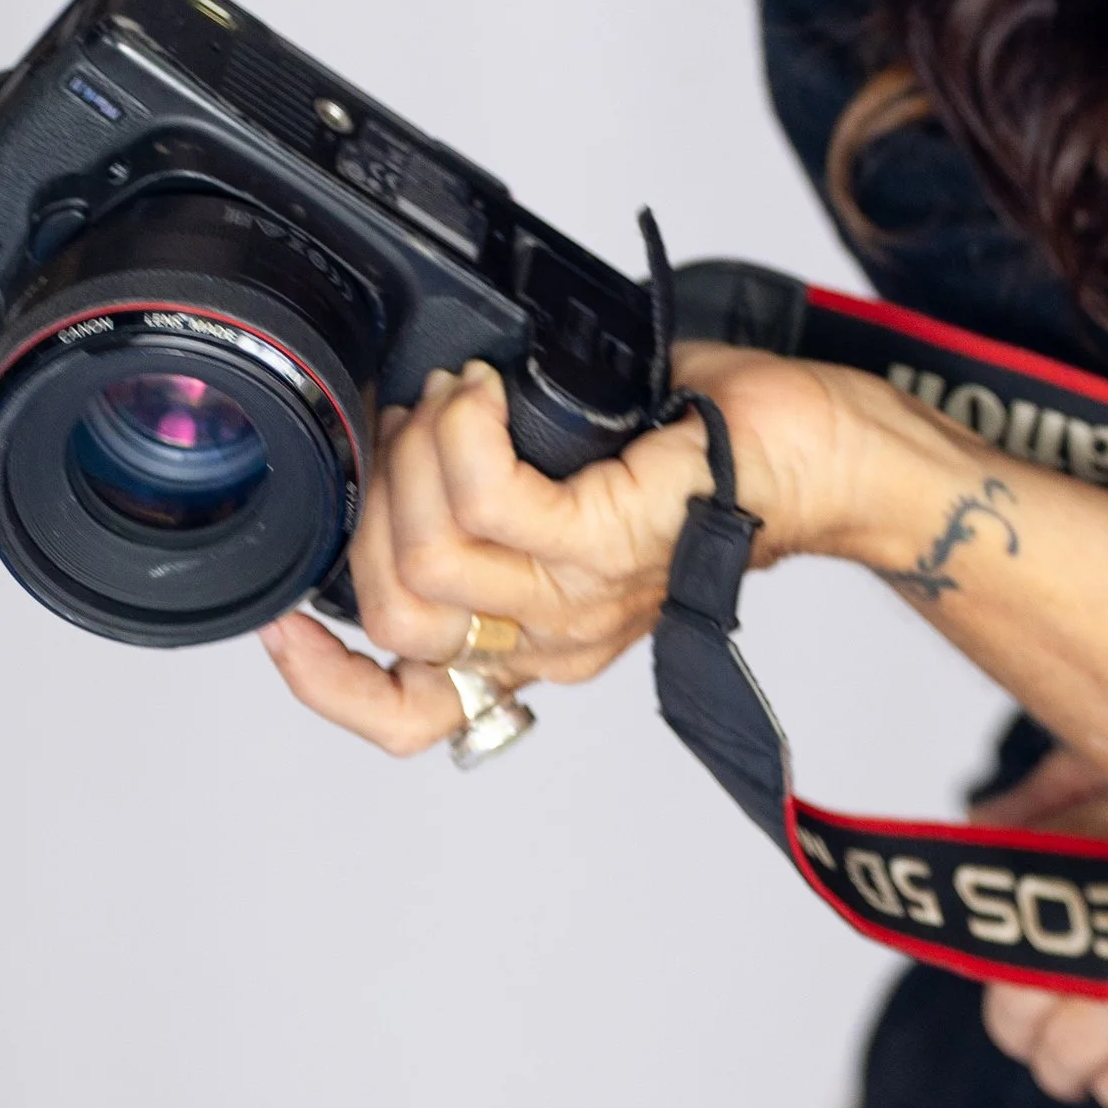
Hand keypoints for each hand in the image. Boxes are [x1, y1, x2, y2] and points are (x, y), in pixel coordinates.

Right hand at [259, 341, 865, 757]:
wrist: (822, 454)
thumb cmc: (712, 457)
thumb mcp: (578, 489)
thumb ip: (493, 500)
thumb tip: (408, 436)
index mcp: (535, 639)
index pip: (410, 716)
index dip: (325, 683)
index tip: (285, 620)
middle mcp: (554, 637)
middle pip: (395, 616)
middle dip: (370, 505)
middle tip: (409, 425)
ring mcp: (582, 597)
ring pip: (429, 555)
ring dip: (416, 454)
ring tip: (453, 397)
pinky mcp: (610, 540)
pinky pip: (489, 498)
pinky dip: (462, 433)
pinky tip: (480, 392)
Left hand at [973, 745, 1107, 1107]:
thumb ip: (1053, 785)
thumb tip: (978, 820)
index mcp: (1105, 833)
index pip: (1005, 927)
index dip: (994, 959)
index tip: (1013, 958)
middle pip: (1021, 1004)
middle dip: (1019, 1017)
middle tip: (1040, 1010)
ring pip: (1072, 1055)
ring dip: (1062, 1061)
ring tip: (1078, 1047)